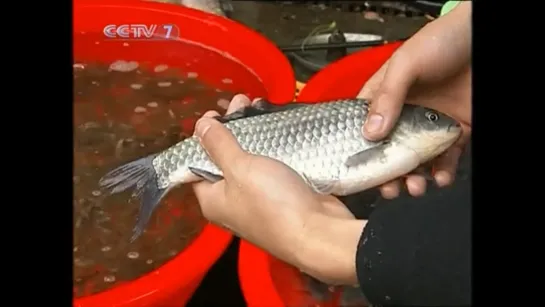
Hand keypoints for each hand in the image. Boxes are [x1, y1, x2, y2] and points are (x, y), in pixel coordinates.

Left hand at [192, 94, 363, 283]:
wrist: (319, 232)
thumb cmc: (272, 201)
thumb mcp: (240, 167)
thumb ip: (219, 145)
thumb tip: (199, 125)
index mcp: (213, 200)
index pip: (197, 164)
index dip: (203, 137)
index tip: (215, 113)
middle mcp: (232, 202)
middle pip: (226, 159)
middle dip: (233, 129)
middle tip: (242, 101)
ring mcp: (259, 201)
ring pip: (251, 160)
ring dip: (255, 134)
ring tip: (260, 105)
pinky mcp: (283, 197)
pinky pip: (272, 167)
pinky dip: (273, 147)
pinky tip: (279, 127)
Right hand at [358, 2, 471, 198]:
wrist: (481, 38)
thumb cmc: (442, 40)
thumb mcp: (405, 64)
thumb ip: (387, 96)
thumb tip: (371, 131)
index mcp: (385, 97)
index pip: (365, 129)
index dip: (362, 152)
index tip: (361, 170)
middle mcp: (406, 113)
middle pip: (390, 151)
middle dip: (388, 173)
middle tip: (389, 187)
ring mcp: (430, 124)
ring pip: (417, 160)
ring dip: (414, 178)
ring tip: (415, 186)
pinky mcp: (455, 131)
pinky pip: (446, 158)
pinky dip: (442, 172)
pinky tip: (440, 176)